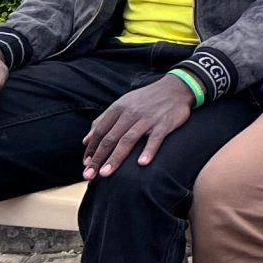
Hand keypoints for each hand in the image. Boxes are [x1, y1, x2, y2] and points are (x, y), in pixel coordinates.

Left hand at [81, 73, 195, 177]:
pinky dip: (148, 150)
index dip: (91, 149)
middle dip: (98, 158)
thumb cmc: (146, 99)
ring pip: (128, 140)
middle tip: (89, 175)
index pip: (100, 131)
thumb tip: (86, 141)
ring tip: (105, 173)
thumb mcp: (122, 104)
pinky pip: (155, 138)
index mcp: (118, 108)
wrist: (176, 88)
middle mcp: (131, 113)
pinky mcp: (164, 123)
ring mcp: (148, 118)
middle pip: (111, 138)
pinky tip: (142, 163)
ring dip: (116, 158)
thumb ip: (103, 121)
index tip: (85, 165)